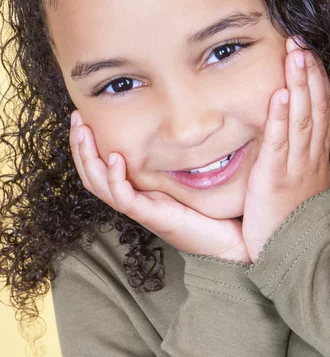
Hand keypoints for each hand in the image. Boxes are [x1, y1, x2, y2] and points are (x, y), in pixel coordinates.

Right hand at [69, 116, 251, 262]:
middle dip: (80, 146)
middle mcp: (132, 200)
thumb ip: (172, 158)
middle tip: (75, 118)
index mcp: (136, 191)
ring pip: (100, 186)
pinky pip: (124, 198)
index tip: (82, 116)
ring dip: (89, 158)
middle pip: (92, 175)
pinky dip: (115, 179)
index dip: (86, 145)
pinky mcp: (151, 216)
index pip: (99, 169)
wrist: (226, 240)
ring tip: (84, 132)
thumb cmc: (208, 210)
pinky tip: (115, 158)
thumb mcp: (184, 177)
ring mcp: (140, 209)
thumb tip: (172, 127)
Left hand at [242, 37, 329, 263]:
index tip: (308, 55)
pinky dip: (281, 118)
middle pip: (315, 107)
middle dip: (309, 73)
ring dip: (299, 85)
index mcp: (314, 156)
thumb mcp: (299, 180)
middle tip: (300, 42)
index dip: (317, 81)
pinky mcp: (275, 178)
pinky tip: (280, 95)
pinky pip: (280, 143)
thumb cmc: (291, 217)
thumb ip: (296, 154)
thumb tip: (288, 130)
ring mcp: (295, 166)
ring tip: (294, 55)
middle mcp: (309, 157)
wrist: (293, 251)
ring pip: (302, 119)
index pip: (321, 110)